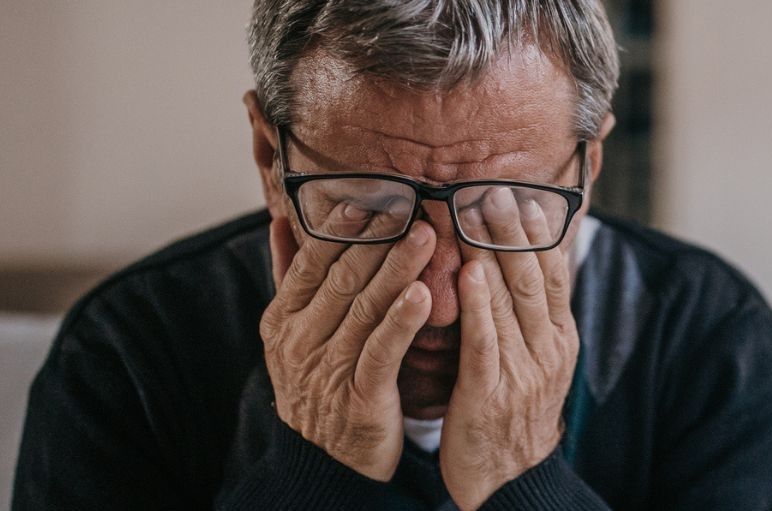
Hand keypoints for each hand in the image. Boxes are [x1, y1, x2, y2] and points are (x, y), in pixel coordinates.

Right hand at [261, 205, 435, 480]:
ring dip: (397, 268)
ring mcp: (327, 369)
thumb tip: (280, 223)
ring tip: (426, 236)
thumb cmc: (320, 385)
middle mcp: (299, 341)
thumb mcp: (293, 334)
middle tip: (411, 203)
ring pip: (365, 308)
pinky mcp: (360, 397)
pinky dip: (401, 320)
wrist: (325, 462)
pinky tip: (423, 293)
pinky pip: (382, 350)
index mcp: (283, 320)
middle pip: (342, 278)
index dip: (342, 227)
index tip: (371, 194)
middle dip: (378, 238)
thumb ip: (290, 278)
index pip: (313, 262)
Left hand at [440, 188, 579, 509]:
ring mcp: (522, 371)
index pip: (552, 274)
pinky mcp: (489, 392)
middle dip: (515, 230)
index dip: (540, 234)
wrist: (508, 477)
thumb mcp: (537, 361)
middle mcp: (548, 349)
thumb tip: (529, 263)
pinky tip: (468, 272)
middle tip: (497, 188)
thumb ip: (531, 315)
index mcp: (560, 338)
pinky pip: (485, 340)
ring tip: (479, 210)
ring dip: (493, 251)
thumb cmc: (513, 410)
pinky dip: (479, 304)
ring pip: (510, 301)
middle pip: (532, 277)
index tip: (525, 195)